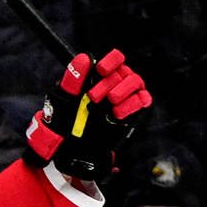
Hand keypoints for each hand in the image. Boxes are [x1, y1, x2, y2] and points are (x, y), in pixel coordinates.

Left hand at [24, 49, 152, 182]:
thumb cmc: (65, 122)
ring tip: (110, 102)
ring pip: (136, 82)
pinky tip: (118, 112)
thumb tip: (83, 59)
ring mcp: (123, 98)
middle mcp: (113, 85)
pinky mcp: (131, 113)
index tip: (101, 69)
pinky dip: (133, 103)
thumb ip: (73, 81)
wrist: (71, 148)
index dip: (111, 60)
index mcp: (98, 77)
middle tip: (94, 96)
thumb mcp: (64, 101)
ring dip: (124, 90)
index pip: (114, 60)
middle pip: (124, 72)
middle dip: (110, 82)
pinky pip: (142, 100)